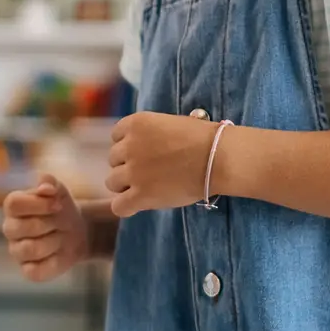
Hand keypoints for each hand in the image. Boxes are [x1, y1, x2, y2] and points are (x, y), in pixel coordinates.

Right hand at [2, 174, 88, 280]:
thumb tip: (45, 187)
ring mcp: (17, 251)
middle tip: (61, 222)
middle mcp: (10, 229)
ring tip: (61, 236)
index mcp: (13, 207)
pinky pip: (35, 272)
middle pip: (22, 228)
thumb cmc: (61, 209)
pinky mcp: (28, 270)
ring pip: (30, 250)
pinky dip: (52, 262)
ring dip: (54, 241)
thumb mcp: (59, 191)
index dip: (38, 204)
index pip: (13, 204)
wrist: (77, 231)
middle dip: (49, 224)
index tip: (58, 205)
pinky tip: (59, 253)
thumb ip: (50, 183)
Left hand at [106, 112, 220, 215]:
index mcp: (136, 124)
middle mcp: (129, 146)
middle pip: (113, 159)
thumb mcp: (170, 123)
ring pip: (112, 182)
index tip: (145, 152)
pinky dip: (126, 206)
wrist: (217, 158)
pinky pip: (119, 206)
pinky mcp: (140, 195)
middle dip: (128, 165)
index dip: (129, 146)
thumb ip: (150, 134)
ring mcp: (133, 171)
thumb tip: (144, 147)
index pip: (116, 136)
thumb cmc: (202, 139)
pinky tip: (138, 204)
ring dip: (125, 186)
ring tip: (146, 187)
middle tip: (150, 171)